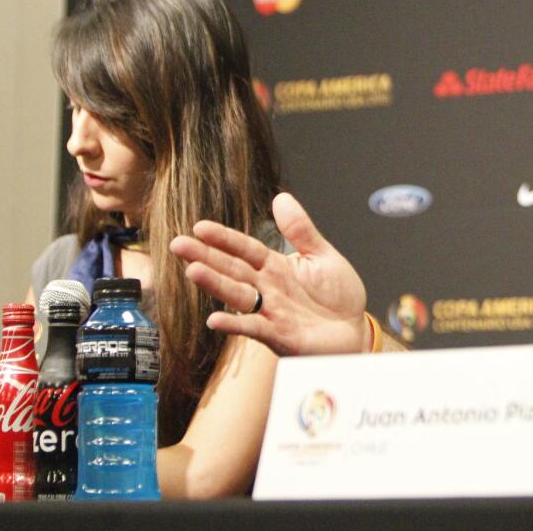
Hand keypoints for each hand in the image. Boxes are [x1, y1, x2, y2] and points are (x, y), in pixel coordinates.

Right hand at [171, 192, 368, 355]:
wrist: (354, 331)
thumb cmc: (337, 296)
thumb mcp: (322, 256)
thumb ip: (300, 230)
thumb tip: (281, 198)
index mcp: (276, 266)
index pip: (245, 248)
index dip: (224, 238)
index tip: (200, 227)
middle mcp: (267, 288)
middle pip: (232, 269)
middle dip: (206, 257)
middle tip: (178, 244)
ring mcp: (270, 311)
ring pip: (238, 295)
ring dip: (215, 285)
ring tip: (193, 271)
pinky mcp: (278, 335)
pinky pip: (253, 328)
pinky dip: (235, 324)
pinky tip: (215, 319)